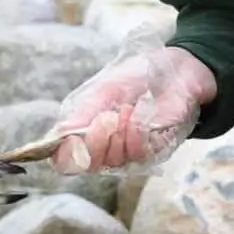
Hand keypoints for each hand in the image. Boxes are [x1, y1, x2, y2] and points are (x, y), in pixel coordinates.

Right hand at [50, 45, 216, 172]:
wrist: (175, 67)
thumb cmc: (137, 77)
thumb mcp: (104, 89)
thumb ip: (82, 113)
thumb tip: (59, 136)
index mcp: (86, 132)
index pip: (66, 161)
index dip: (66, 155)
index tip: (73, 139)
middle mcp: (106, 148)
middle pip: (89, 165)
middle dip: (95, 141)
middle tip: (106, 116)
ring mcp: (130, 152)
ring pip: (114, 161)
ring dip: (119, 132)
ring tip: (128, 108)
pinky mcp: (155, 151)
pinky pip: (139, 152)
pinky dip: (137, 129)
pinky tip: (142, 110)